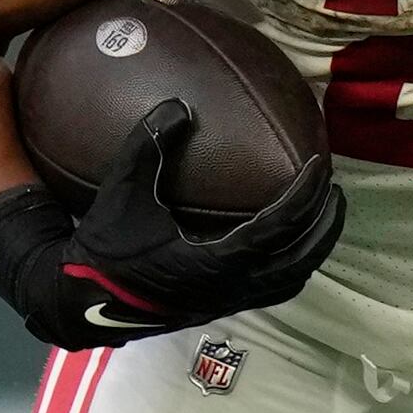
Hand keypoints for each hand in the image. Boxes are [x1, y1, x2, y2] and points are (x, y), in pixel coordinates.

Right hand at [0, 99, 342, 349]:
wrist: (77, 297)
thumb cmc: (101, 244)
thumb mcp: (122, 191)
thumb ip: (149, 146)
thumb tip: (178, 106)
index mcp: (213, 263)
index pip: (278, 229)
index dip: (305, 197)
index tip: (321, 167)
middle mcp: (229, 288)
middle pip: (299, 259)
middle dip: (324, 225)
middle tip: (336, 190)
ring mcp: (226, 302)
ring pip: (289, 279)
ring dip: (312, 248)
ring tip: (323, 216)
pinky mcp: (218, 306)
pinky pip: (272, 287)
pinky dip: (289, 262)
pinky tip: (287, 240)